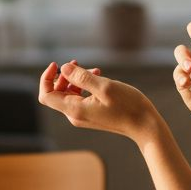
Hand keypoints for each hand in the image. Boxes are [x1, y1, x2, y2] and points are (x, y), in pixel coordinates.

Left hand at [39, 61, 159, 143]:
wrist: (144, 126)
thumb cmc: (128, 106)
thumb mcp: (104, 86)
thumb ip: (82, 77)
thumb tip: (63, 68)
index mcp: (74, 110)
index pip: (46, 95)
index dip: (46, 78)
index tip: (57, 64)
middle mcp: (75, 115)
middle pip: (56, 94)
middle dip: (64, 76)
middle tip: (77, 63)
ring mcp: (83, 116)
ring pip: (69, 94)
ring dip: (76, 79)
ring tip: (94, 69)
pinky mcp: (91, 115)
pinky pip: (80, 98)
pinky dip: (84, 86)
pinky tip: (98, 76)